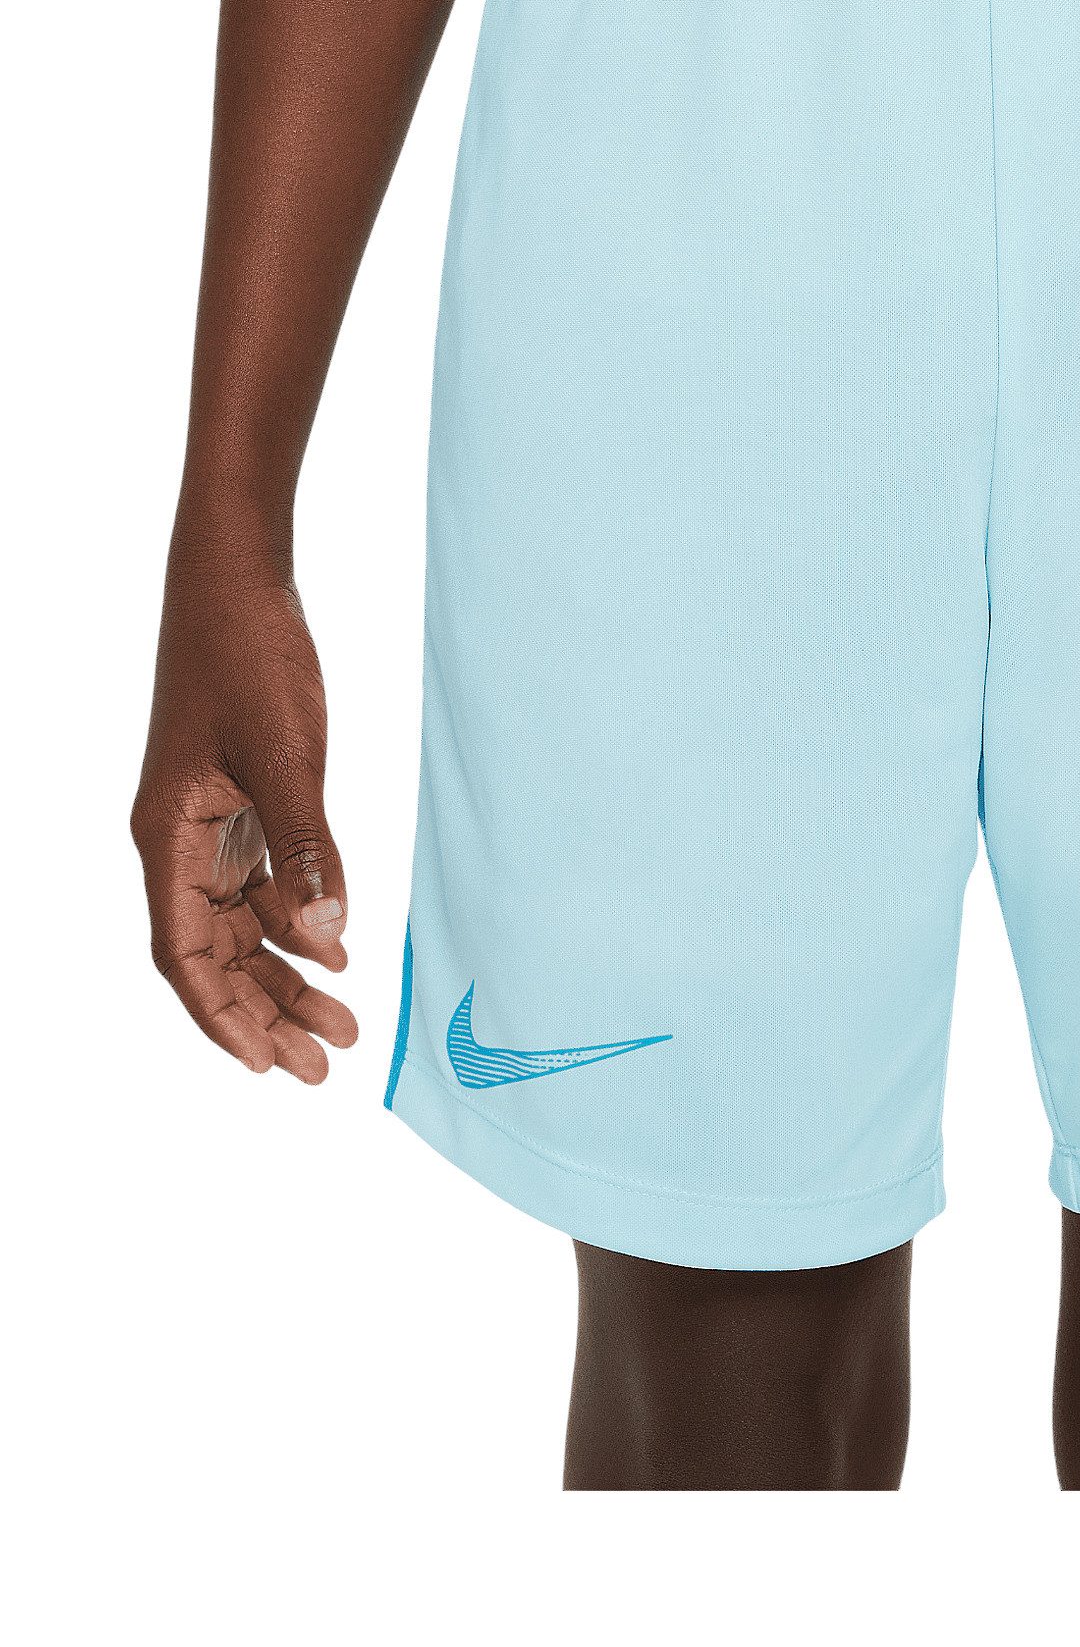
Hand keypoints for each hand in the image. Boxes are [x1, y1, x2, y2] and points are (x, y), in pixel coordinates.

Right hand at [132, 555, 358, 1080]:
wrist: (239, 580)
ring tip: (343, 1022)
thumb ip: (309, 845)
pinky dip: (295, 917)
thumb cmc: (250, 657)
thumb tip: (330, 935)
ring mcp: (209, 822)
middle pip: (215, 953)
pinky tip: (335, 945)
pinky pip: (261, 881)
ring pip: (241, 923)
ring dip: (287, 972)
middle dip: (265, 1011)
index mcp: (169, 838)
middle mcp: (179, 841)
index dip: (223, 1016)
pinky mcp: (239, 800)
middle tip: (324, 1064)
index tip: (268, 1066)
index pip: (185, 955)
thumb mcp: (286, 752)